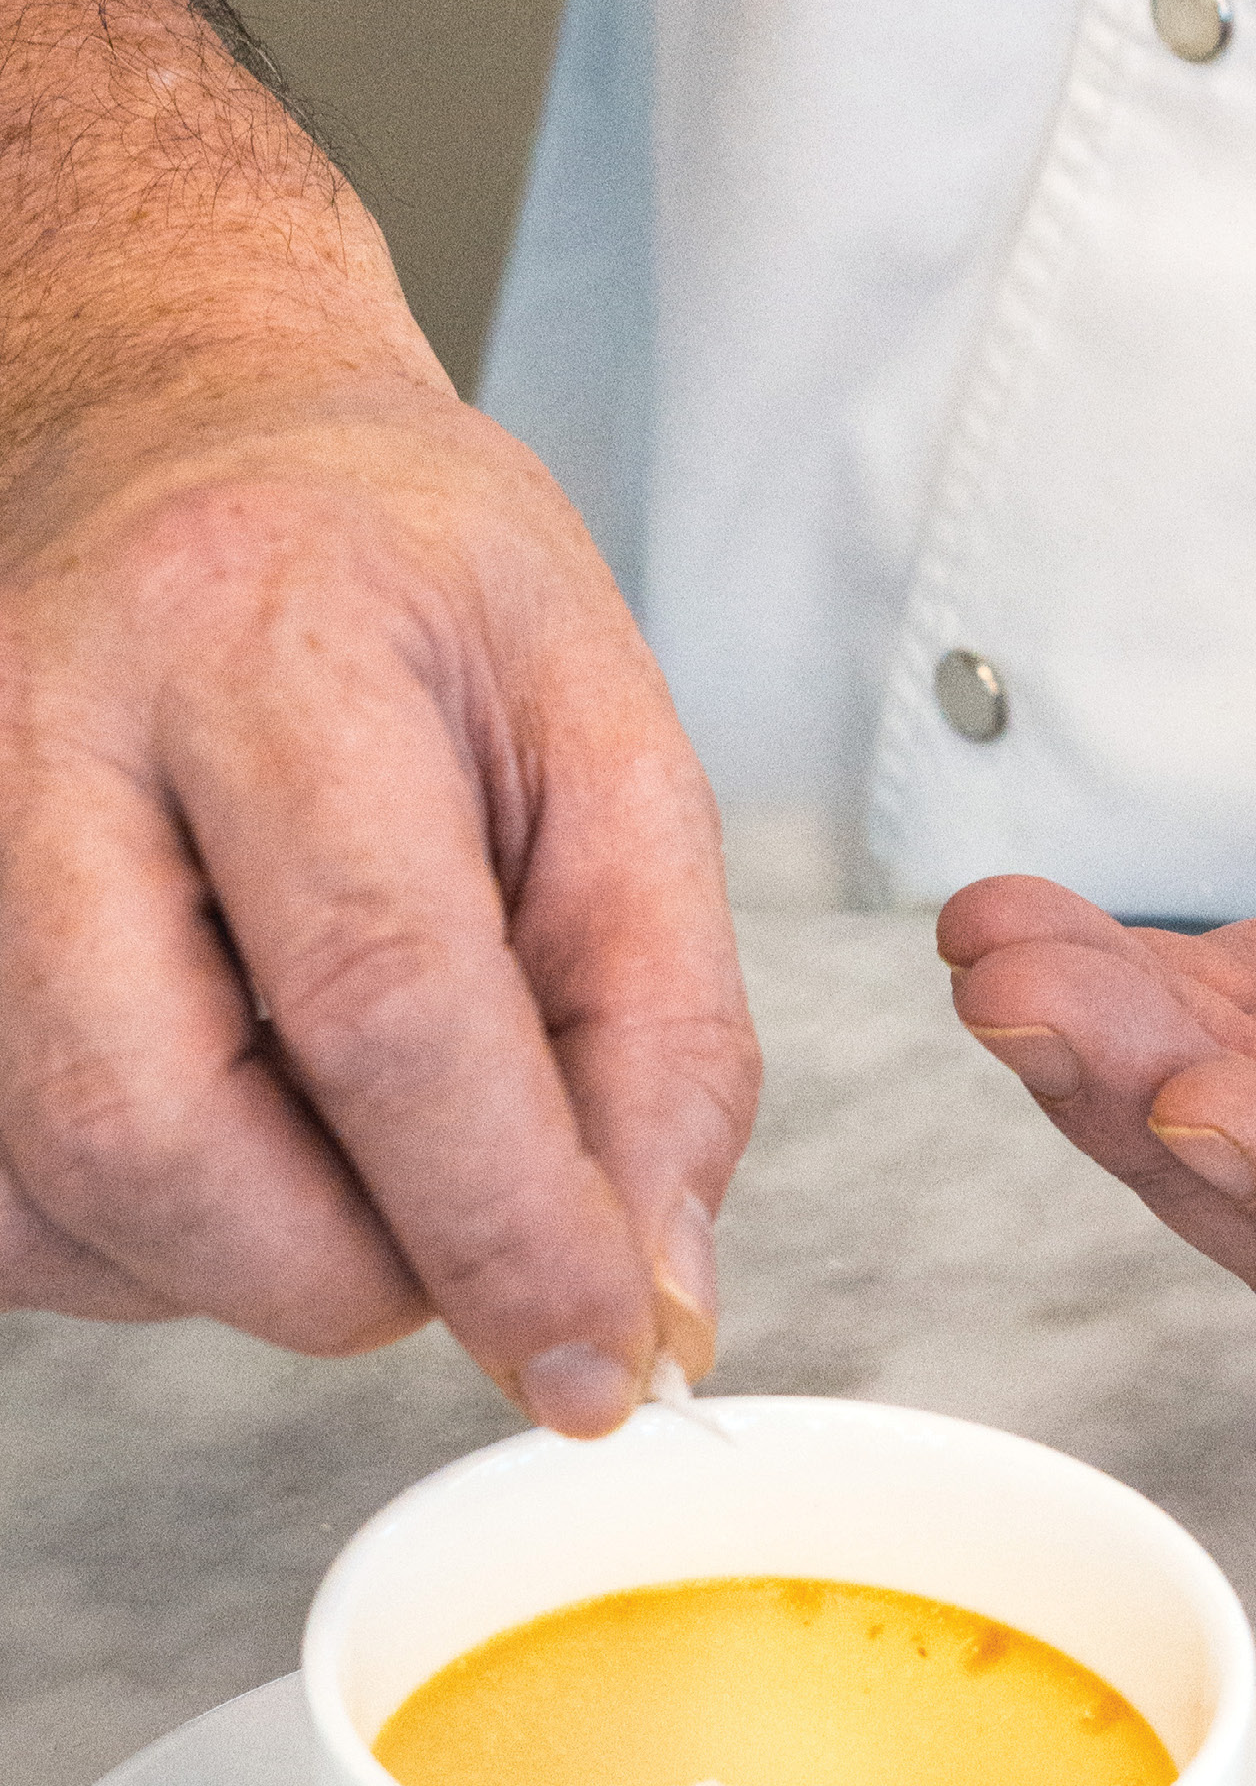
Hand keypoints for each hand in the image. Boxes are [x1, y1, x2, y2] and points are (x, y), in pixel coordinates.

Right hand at [0, 0, 756, 1436]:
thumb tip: (648, 1281)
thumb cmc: (392, 569)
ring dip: (250, 1261)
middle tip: (469, 1232)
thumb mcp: (601, 721)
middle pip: (160, 1136)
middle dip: (357, 1268)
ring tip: (350, 1121)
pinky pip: (2, 1211)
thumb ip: (660, 1011)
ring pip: (62, 1202)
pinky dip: (143, 1242)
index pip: (383, 996)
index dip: (506, 1224)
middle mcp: (36, 735)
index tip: (606, 1356)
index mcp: (255, 638)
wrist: (173, 429)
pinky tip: (233, 1124)